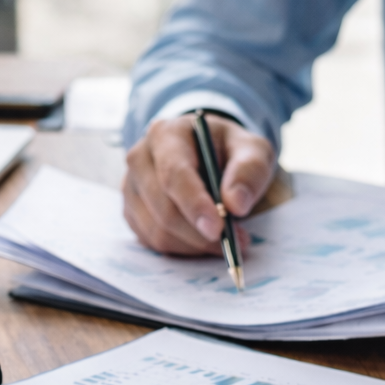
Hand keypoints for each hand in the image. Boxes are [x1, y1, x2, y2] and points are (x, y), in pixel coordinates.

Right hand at [123, 113, 276, 254]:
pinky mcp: (132, 212)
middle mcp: (140, 158)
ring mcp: (132, 187)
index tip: (218, 228)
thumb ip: (249, 171)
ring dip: (195, 245)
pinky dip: (184, 249)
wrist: (209, 154)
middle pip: (163, 209)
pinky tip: (203, 238)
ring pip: (158, 232)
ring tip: (224, 239)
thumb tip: (235, 204)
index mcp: (167, 134)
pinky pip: (154, 242)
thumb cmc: (229, 150)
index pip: (174, 174)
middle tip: (236, 240)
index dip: (195, 204)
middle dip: (200, 233)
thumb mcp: (252, 149)